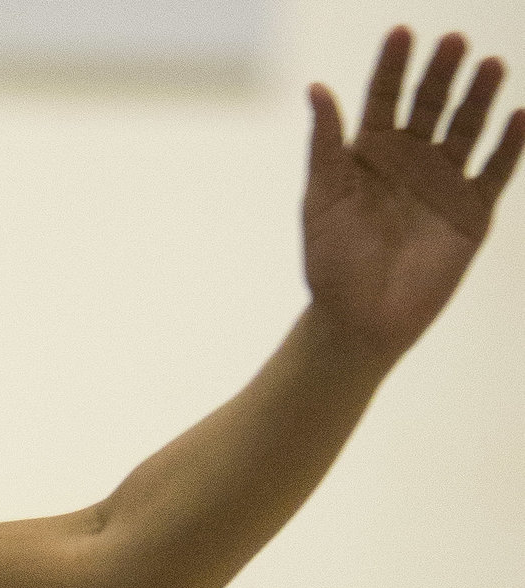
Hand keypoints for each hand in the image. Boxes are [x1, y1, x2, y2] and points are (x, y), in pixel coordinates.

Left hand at [304, 28, 521, 358]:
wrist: (359, 319)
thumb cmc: (330, 261)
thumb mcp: (321, 200)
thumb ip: (325, 147)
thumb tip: (317, 88)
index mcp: (368, 154)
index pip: (383, 97)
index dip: (392, 66)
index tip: (401, 32)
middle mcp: (410, 160)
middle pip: (430, 105)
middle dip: (441, 73)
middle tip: (453, 42)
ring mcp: (443, 182)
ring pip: (467, 128)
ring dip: (479, 97)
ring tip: (489, 65)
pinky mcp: (472, 210)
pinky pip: (496, 170)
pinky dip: (509, 144)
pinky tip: (519, 115)